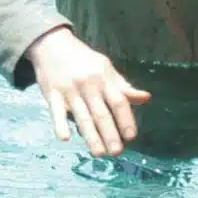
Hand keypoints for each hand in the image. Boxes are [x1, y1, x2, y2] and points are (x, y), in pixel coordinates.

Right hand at [26, 27, 150, 156]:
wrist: (53, 44)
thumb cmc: (84, 60)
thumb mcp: (106, 68)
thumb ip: (123, 87)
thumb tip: (147, 98)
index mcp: (104, 78)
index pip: (118, 101)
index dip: (125, 119)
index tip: (131, 137)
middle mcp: (88, 84)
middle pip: (101, 113)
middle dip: (110, 134)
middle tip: (117, 152)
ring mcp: (69, 90)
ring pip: (82, 116)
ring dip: (91, 136)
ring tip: (99, 153)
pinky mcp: (51, 94)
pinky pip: (56, 111)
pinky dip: (60, 124)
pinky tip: (65, 138)